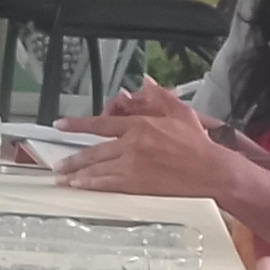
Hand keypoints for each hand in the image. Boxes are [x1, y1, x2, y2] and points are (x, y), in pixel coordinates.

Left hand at [56, 78, 249, 201]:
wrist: (210, 170)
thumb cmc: (198, 143)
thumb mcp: (180, 112)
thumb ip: (159, 96)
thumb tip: (145, 82)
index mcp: (138, 125)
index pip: (100, 124)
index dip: (78, 125)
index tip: (61, 125)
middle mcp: (130, 145)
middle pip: (93, 151)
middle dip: (73, 159)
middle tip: (59, 164)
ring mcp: (131, 166)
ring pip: (97, 169)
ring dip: (77, 175)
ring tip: (64, 179)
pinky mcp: (136, 184)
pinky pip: (107, 184)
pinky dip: (91, 185)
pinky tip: (81, 187)